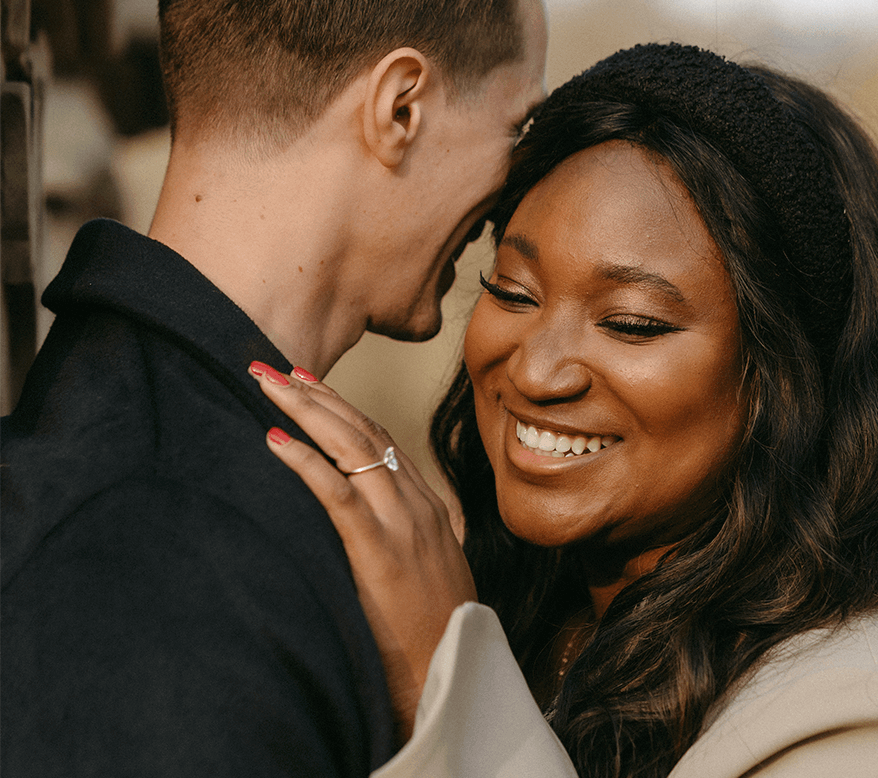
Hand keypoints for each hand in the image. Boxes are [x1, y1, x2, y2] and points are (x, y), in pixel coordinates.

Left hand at [249, 362, 476, 744]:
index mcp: (425, 501)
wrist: (452, 668)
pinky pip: (337, 494)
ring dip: (305, 410)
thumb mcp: (428, 564)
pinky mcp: (379, 549)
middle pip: (362, 429)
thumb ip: (406, 532)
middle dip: (315, 393)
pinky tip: (276, 442)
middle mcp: (414, 500)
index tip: (308, 380)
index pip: (379, 437)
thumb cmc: (433, 624)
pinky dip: (305, 462)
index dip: (341, 405)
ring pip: (350, 447)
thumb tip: (372, 514)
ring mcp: (400, 521)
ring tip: (268, 384)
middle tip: (274, 365)